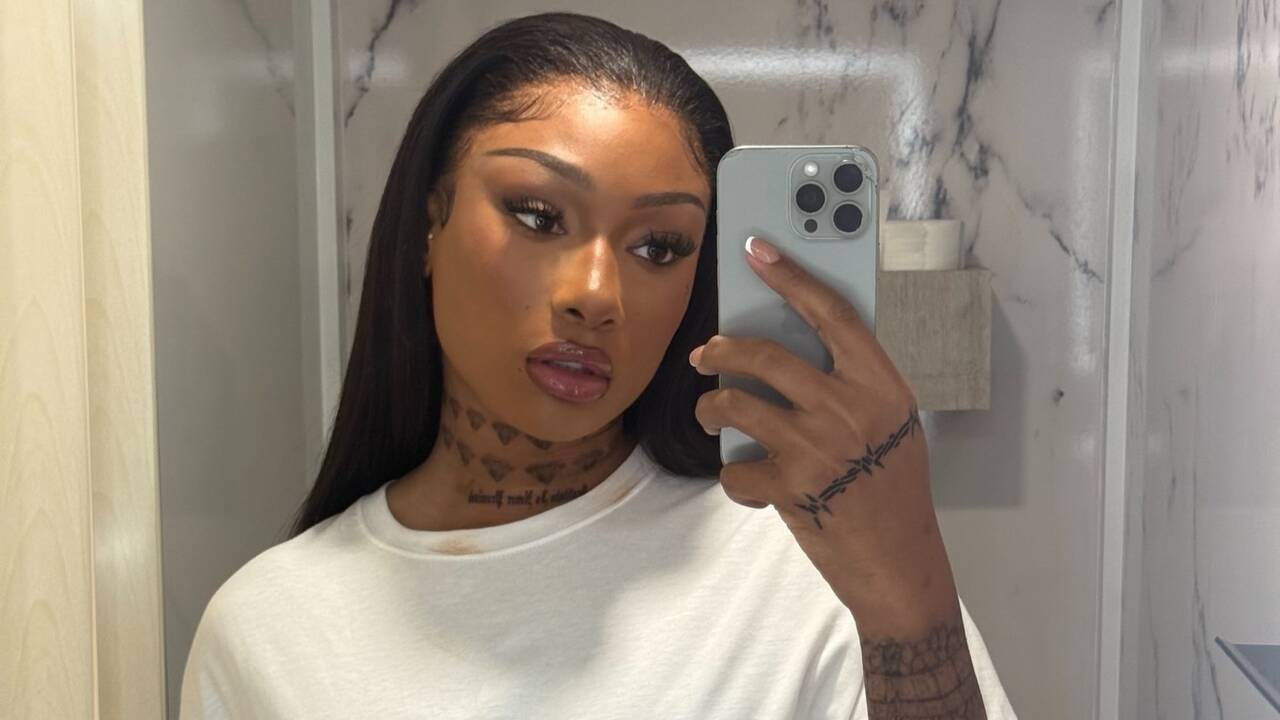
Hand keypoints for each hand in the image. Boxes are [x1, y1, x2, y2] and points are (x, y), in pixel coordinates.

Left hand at [690, 235, 957, 634]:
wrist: (898, 561)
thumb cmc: (894, 487)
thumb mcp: (891, 423)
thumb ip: (852, 384)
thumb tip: (791, 348)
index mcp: (880, 384)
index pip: (831, 313)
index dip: (791, 276)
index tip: (757, 249)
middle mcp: (848, 407)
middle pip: (764, 354)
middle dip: (721, 349)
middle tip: (705, 354)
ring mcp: (815, 447)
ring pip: (734, 403)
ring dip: (711, 408)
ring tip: (713, 415)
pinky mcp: (789, 487)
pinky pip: (734, 468)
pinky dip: (733, 477)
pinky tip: (748, 483)